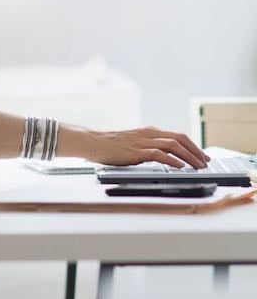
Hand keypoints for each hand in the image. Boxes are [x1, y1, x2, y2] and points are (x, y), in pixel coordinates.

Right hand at [78, 125, 209, 167]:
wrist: (92, 142)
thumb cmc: (109, 146)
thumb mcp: (132, 144)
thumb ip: (146, 148)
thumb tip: (161, 159)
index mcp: (149, 131)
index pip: (177, 136)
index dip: (193, 146)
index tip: (202, 156)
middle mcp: (148, 134)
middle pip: (180, 138)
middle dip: (196, 151)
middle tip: (205, 162)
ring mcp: (142, 142)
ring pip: (173, 145)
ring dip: (188, 156)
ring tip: (198, 167)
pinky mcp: (135, 151)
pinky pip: (158, 154)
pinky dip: (172, 160)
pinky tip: (179, 167)